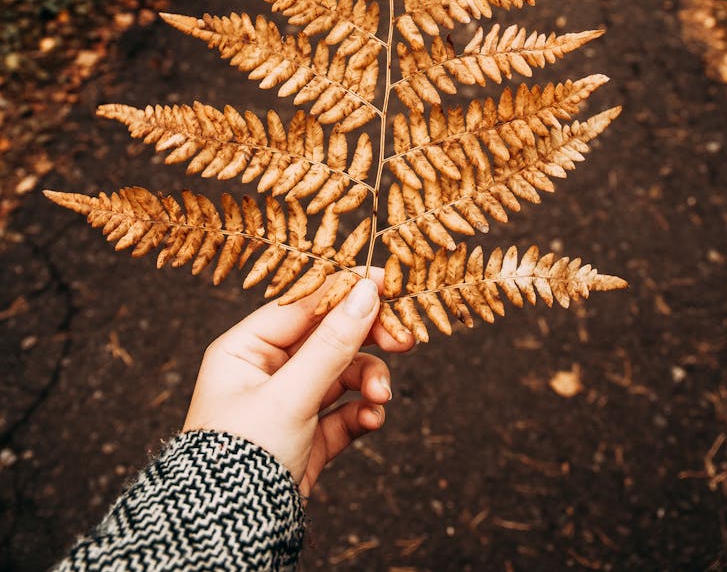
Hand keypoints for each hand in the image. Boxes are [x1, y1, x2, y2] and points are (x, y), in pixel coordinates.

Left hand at [183, 271, 413, 495]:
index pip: (303, 306)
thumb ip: (332, 344)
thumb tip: (367, 291)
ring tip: (381, 398)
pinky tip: (373, 419)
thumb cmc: (241, 457)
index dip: (345, 293)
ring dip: (368, 382)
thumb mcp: (289, 396)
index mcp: (245, 349)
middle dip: (366, 342)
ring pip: (342, 376)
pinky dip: (362, 412)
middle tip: (405, 338)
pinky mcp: (308, 439)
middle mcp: (265, 372)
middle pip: (328, 339)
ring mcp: (288, 405)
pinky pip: (344, 412)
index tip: (388, 283)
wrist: (227, 537)